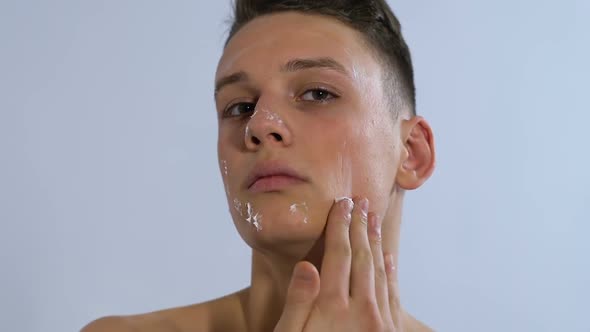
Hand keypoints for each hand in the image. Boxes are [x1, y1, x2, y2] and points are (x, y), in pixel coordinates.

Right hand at [274, 197, 401, 331]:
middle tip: (361, 202)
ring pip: (380, 273)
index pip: (338, 255)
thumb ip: (297, 302)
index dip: (340, 226)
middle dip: (360, 227)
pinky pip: (393, 296)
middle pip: (362, 259)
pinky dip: (390, 273)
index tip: (342, 204)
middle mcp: (362, 312)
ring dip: (376, 243)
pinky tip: (388, 258)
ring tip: (374, 220)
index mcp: (332, 308)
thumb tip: (305, 266)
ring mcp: (380, 324)